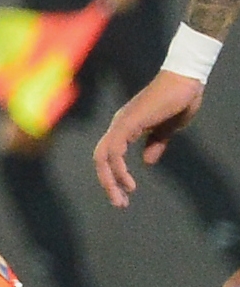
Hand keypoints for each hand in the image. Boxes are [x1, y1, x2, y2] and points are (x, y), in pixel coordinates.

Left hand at [96, 69, 203, 205]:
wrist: (185, 82)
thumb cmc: (177, 101)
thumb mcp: (166, 129)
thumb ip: (155, 143)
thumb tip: (147, 162)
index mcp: (125, 127)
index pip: (109, 154)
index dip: (113, 175)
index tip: (124, 194)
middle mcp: (118, 125)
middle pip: (100, 158)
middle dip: (107, 183)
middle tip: (119, 203)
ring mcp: (121, 123)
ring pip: (104, 156)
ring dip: (110, 180)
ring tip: (123, 198)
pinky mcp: (129, 122)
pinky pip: (115, 148)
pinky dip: (118, 167)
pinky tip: (128, 182)